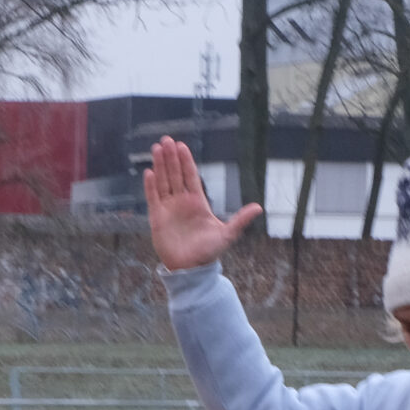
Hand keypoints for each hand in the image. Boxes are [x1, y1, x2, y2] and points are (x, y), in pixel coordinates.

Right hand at [144, 137, 262, 270]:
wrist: (191, 269)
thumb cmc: (209, 253)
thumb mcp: (227, 234)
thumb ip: (240, 219)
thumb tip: (259, 207)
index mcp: (198, 202)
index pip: (190, 176)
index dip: (186, 161)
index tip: (182, 146)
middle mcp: (182, 202)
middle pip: (175, 174)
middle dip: (171, 157)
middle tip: (167, 140)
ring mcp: (168, 209)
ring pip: (163, 182)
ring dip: (160, 165)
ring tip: (156, 148)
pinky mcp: (157, 218)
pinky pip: (153, 198)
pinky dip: (151, 186)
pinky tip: (149, 172)